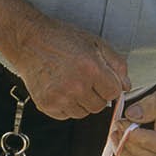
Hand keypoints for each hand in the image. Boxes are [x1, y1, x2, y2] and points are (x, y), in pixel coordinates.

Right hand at [13, 18, 129, 118]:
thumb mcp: (95, 43)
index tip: (101, 79)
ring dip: (81, 102)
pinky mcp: (46, 104)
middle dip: (96, 95)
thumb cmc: (62, 39)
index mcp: (91, 69)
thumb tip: (126, 86)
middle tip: (84, 79)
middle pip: (99, 106)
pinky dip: (66, 106)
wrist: (29, 41)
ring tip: (71, 83)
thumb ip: (116, 64)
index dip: (109, 86)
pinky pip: (66, 115)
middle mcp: (76, 86)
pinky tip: (60, 89)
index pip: (113, 93)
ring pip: (83, 113)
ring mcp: (60, 97)